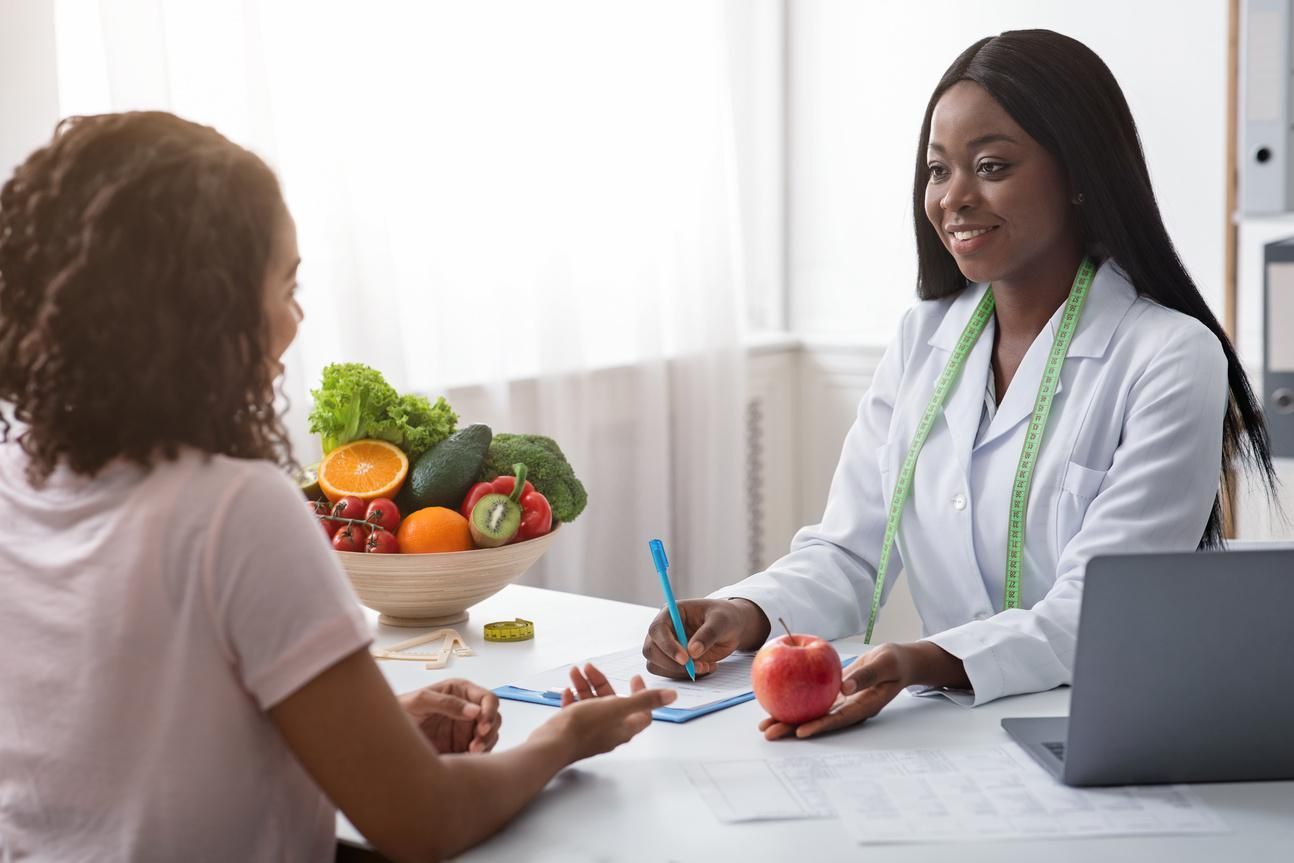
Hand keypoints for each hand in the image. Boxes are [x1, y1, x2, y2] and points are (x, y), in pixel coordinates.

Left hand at [398, 678, 500, 753]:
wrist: (386, 735)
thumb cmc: (401, 710)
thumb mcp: (421, 701)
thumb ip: (447, 703)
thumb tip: (475, 711)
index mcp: (461, 692)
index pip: (487, 698)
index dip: (490, 711)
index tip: (483, 727)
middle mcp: (468, 709)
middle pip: (494, 718)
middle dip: (489, 731)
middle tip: (476, 745)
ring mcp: (466, 729)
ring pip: (490, 736)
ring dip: (486, 744)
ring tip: (470, 753)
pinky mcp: (462, 747)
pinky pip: (481, 751)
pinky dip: (480, 756)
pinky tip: (467, 758)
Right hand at [529, 662, 676, 762]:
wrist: (551, 745)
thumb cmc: (584, 727)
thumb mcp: (617, 707)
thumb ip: (644, 700)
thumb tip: (672, 696)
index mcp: (623, 727)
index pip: (641, 711)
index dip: (641, 693)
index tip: (633, 677)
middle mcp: (609, 731)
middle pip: (612, 703)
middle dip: (602, 682)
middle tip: (589, 667)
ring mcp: (589, 733)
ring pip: (592, 704)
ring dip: (585, 686)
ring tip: (574, 672)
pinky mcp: (572, 733)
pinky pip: (576, 712)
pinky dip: (574, 699)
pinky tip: (567, 690)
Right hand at [641, 598, 769, 678]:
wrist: (731, 628)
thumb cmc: (725, 618)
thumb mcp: (721, 621)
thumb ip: (707, 634)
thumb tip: (693, 651)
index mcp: (671, 613)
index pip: (657, 629)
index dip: (667, 645)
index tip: (685, 659)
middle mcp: (664, 630)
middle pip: (651, 650)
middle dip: (672, 663)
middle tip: (697, 667)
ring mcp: (666, 646)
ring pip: (656, 665)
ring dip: (680, 672)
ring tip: (706, 666)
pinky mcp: (672, 660)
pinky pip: (669, 673)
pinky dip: (685, 676)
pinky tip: (705, 668)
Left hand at [759, 643, 914, 739]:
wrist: (895, 661)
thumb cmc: (893, 662)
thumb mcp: (884, 665)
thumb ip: (866, 676)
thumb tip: (844, 688)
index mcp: (863, 706)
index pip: (838, 719)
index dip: (819, 726)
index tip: (800, 731)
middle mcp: (849, 708)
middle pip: (819, 721)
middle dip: (793, 728)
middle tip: (770, 733)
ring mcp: (840, 703)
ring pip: (812, 713)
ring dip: (789, 719)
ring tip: (765, 725)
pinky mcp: (834, 694)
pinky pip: (812, 698)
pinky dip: (795, 700)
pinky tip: (776, 700)